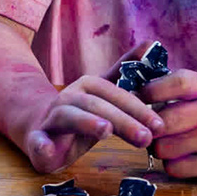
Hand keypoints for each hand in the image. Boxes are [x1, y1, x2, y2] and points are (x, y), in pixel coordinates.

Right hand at [22, 74, 164, 174]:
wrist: (42, 128)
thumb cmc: (83, 114)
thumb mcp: (106, 94)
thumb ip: (126, 73)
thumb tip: (151, 44)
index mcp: (89, 86)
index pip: (116, 94)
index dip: (139, 109)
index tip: (159, 126)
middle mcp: (70, 97)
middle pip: (98, 106)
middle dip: (123, 121)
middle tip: (145, 137)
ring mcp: (52, 117)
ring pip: (69, 117)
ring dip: (87, 123)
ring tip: (105, 132)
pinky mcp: (37, 139)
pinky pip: (37, 141)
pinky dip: (41, 146)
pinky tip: (47, 151)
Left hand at [142, 69, 196, 179]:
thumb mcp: (188, 87)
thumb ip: (161, 85)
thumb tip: (127, 96)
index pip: (178, 84)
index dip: (152, 91)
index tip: (139, 97)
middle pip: (165, 122)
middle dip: (149, 126)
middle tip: (148, 126)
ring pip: (163, 148)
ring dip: (157, 146)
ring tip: (164, 139)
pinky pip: (172, 168)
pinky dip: (169, 163)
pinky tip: (177, 154)